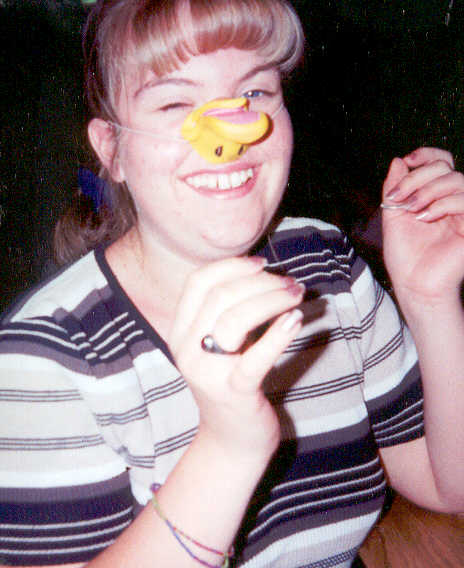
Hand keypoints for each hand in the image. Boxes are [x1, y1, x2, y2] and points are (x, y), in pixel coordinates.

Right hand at [168, 256, 303, 455]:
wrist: (230, 441)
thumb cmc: (230, 383)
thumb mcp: (218, 345)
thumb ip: (228, 312)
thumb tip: (266, 275)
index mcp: (180, 331)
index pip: (198, 282)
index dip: (231, 265)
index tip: (263, 263)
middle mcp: (186, 348)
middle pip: (220, 295)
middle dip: (261, 282)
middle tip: (291, 284)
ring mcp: (207, 372)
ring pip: (235, 318)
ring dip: (271, 300)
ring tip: (297, 296)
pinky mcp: (233, 392)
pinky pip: (255, 358)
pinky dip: (278, 335)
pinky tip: (296, 320)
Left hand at [381, 147, 463, 306]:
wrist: (413, 283)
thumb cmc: (405, 256)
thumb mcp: (393, 215)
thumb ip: (395, 188)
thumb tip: (398, 161)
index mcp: (435, 196)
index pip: (441, 162)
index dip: (427, 155)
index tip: (408, 161)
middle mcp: (452, 201)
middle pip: (445, 167)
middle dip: (417, 177)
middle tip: (398, 197)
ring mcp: (463, 213)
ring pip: (456, 180)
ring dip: (427, 190)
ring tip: (411, 209)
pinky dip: (442, 204)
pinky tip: (425, 218)